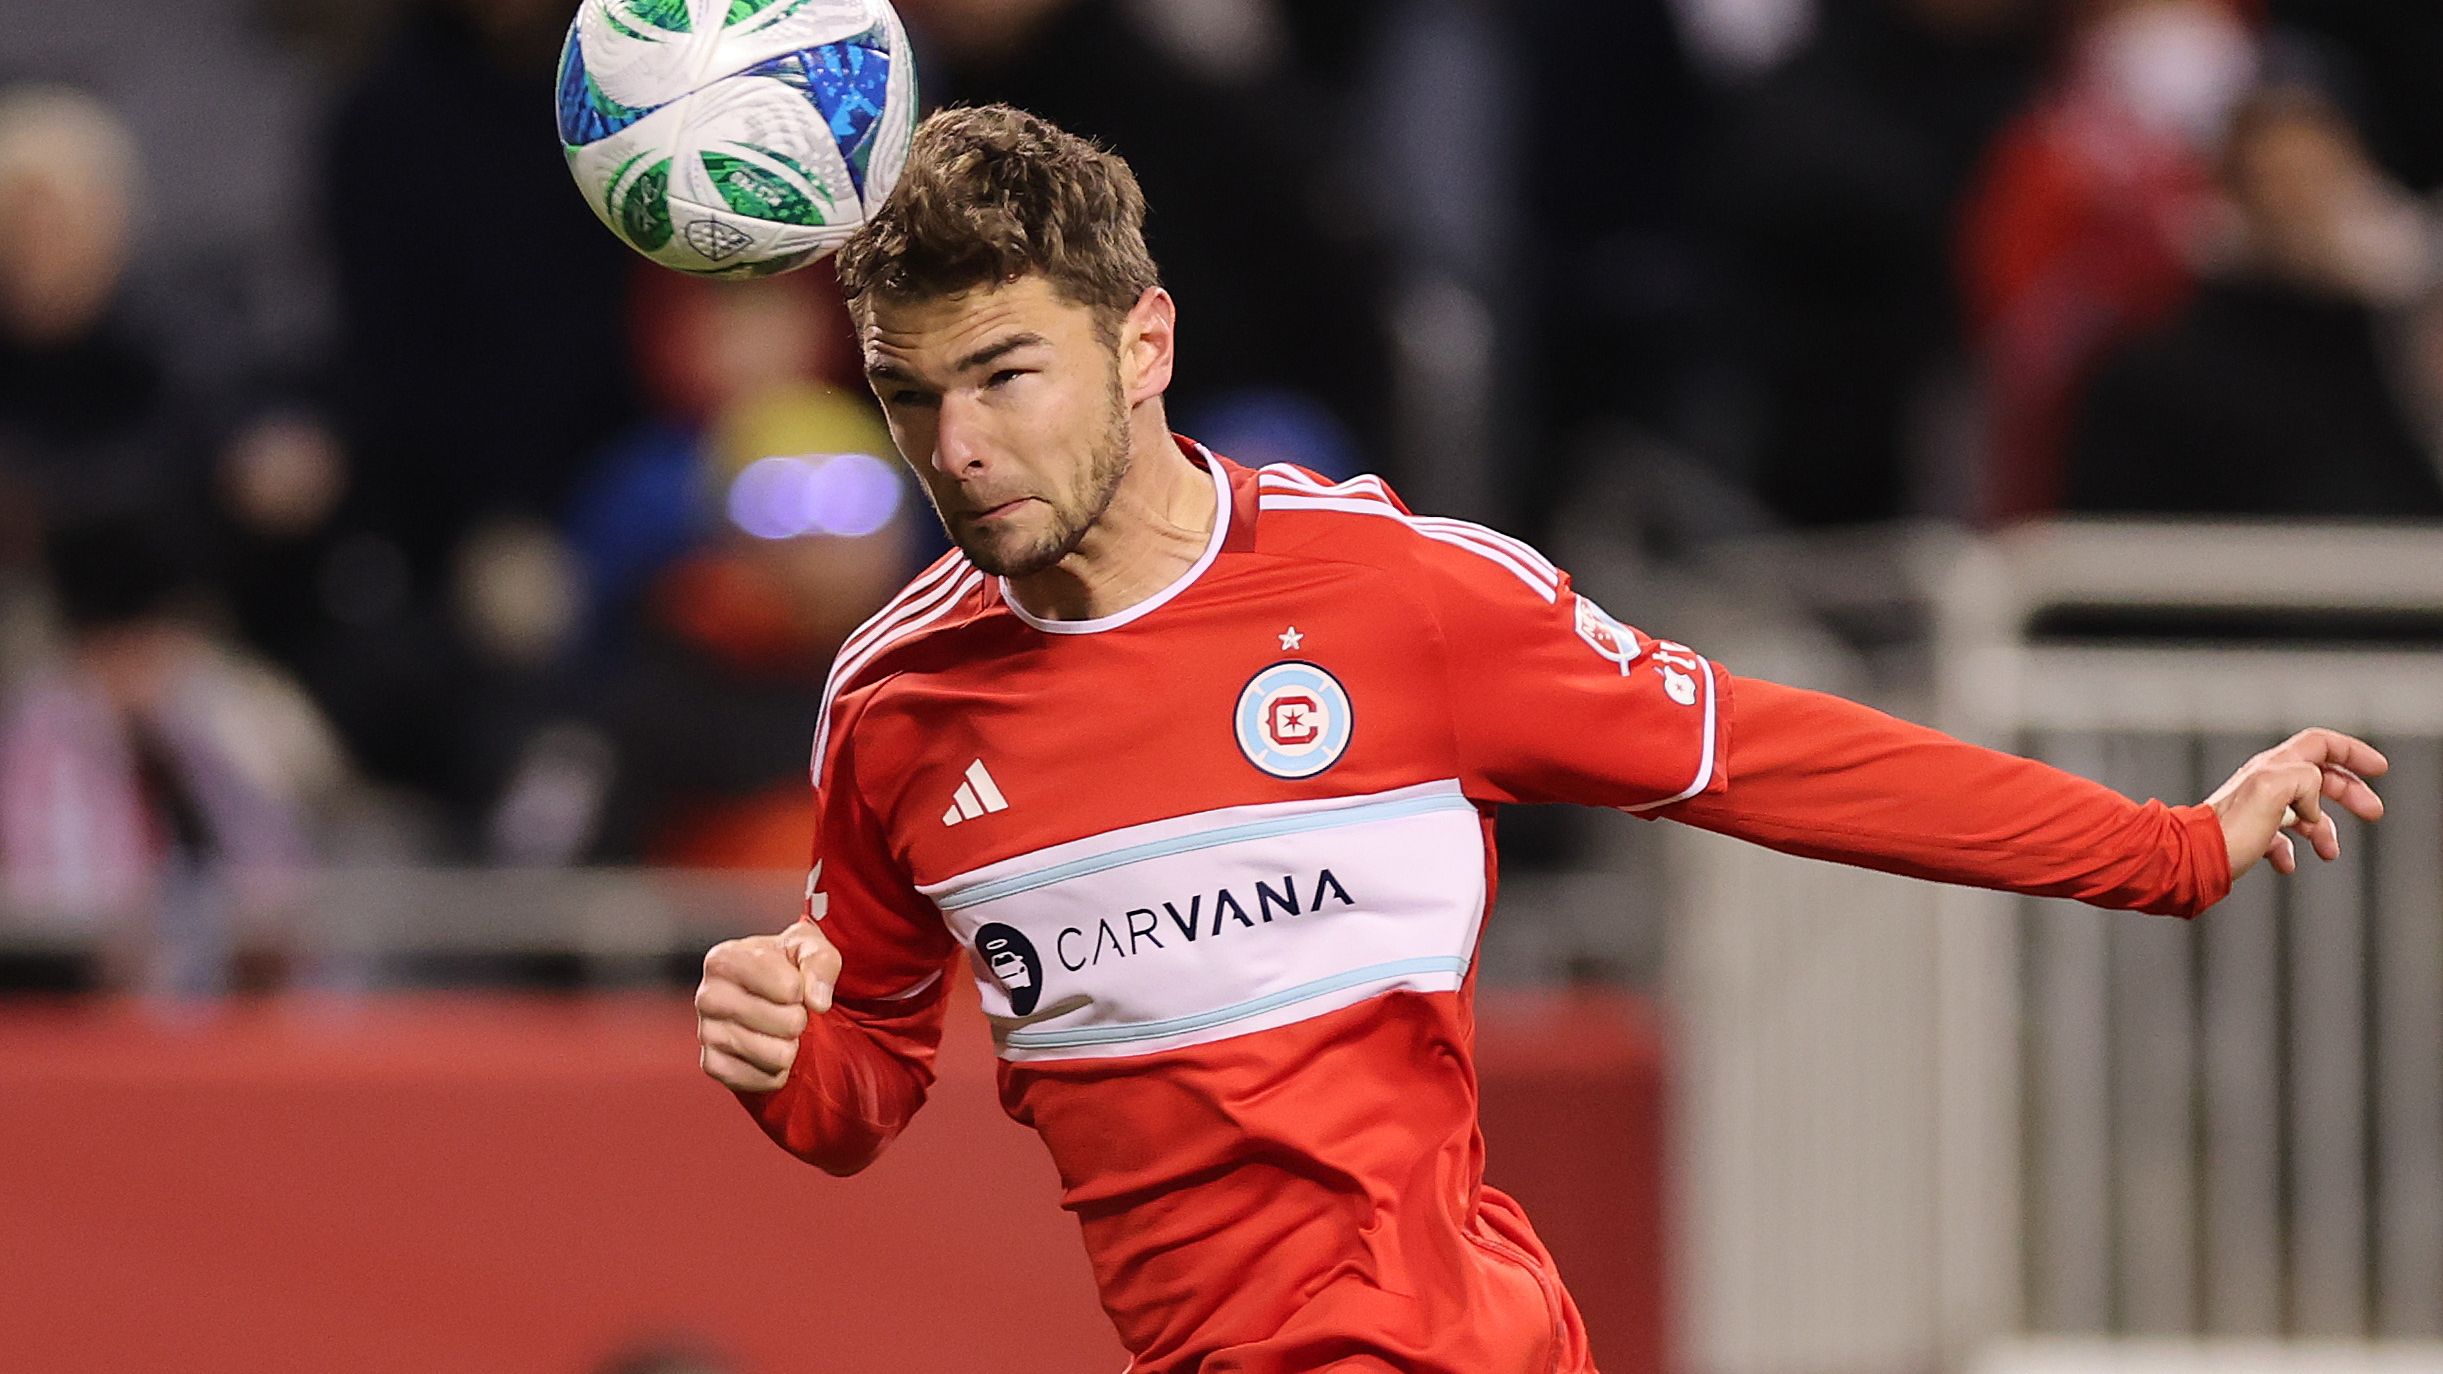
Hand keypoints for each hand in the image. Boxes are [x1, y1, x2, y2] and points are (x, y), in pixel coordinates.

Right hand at [695, 921, 842, 1092]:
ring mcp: (706, 1033)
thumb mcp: (810, 947)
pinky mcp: (712, 1066)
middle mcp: (708, 996)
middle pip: (788, 1022)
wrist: (767, 998)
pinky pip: (763, 1080)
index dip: (803, 989)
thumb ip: (820, 962)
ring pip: (778, 1055)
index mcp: (725, 959)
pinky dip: (776, 1071)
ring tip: (777, 1030)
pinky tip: (767, 1050)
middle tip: (787, 1010)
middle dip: (799, 1018)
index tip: (792, 983)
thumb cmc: (787, 966)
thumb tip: (818, 1002)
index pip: (790, 988)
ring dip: (790, 1046)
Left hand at [2205, 728, 2387, 880]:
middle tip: (2373, 812)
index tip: (2379, 769)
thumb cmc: (2226, 831)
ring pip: (2304, 812)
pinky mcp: (2249, 834)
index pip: (2320, 744)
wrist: (2191, 861)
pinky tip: (2287, 864)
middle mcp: (2265, 783)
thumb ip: (2303, 779)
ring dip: (2324, 831)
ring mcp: (2257, 809)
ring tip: (2330, 852)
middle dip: (2350, 794)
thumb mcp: (2271, 792)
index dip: (2353, 752)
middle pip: (2319, 777)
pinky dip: (2291, 851)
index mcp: (2273, 768)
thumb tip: (2314, 798)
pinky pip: (2280, 839)